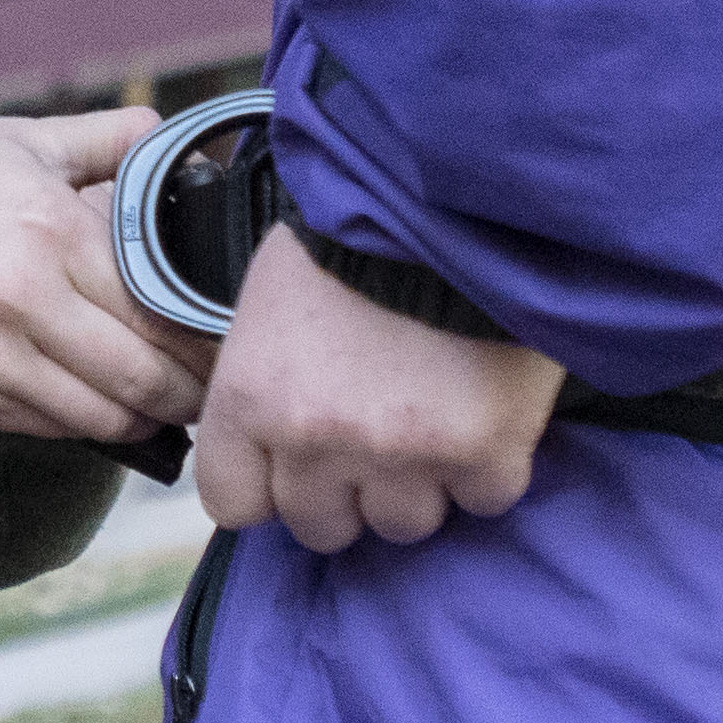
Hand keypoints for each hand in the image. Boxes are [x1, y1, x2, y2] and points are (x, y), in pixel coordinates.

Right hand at [0, 109, 215, 440]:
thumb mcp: (22, 140)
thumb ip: (107, 141)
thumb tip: (173, 139)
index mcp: (50, 233)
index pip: (162, 310)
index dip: (208, 338)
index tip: (229, 340)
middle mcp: (22, 302)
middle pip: (143, 378)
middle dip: (191, 391)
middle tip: (214, 386)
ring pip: (103, 418)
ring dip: (146, 417)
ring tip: (165, 400)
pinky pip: (51, 428)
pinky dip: (87, 422)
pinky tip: (100, 401)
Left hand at [190, 227, 566, 550]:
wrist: (454, 194)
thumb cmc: (352, 235)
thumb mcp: (270, 305)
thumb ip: (264, 387)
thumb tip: (272, 450)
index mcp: (250, 398)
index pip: (233, 504)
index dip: (269, 486)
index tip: (295, 463)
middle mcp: (318, 439)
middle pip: (322, 528)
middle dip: (347, 491)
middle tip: (376, 433)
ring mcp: (404, 454)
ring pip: (405, 525)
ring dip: (420, 483)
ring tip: (434, 415)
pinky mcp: (486, 452)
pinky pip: (483, 499)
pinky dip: (488, 466)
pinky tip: (485, 409)